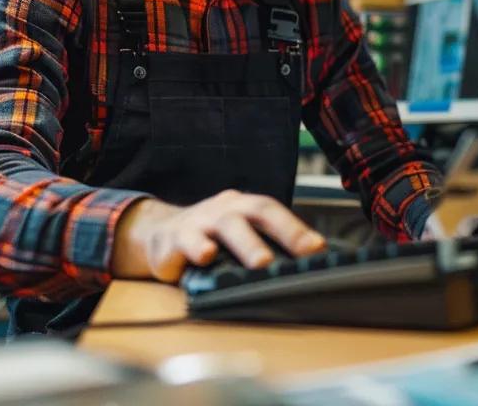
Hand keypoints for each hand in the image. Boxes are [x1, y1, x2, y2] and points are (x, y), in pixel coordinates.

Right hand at [112, 190, 325, 282]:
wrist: (158, 234)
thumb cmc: (208, 239)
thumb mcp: (236, 239)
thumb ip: (263, 248)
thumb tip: (303, 270)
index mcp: (244, 207)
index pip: (275, 211)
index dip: (297, 228)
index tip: (319, 248)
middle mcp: (225, 209)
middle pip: (258, 211)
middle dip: (284, 230)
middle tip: (305, 251)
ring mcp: (200, 221)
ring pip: (226, 225)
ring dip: (247, 243)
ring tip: (262, 262)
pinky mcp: (174, 239)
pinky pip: (188, 241)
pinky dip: (198, 248)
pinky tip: (208, 256)